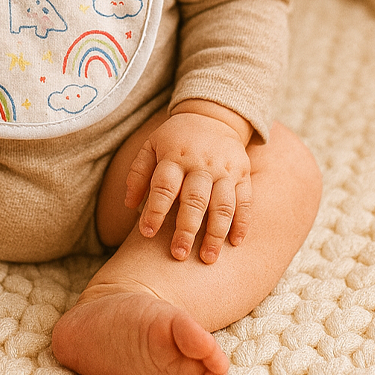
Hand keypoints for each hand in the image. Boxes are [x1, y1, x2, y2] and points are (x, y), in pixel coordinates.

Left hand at [125, 109, 251, 262]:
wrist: (212, 116)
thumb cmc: (175, 138)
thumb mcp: (151, 146)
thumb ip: (138, 173)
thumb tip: (129, 205)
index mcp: (174, 156)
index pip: (163, 186)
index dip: (154, 210)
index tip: (147, 233)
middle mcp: (201, 163)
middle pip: (194, 199)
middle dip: (186, 229)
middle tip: (178, 254)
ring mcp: (224, 169)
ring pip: (222, 204)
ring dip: (216, 233)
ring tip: (208, 258)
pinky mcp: (243, 174)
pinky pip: (245, 200)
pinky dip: (242, 222)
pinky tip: (235, 243)